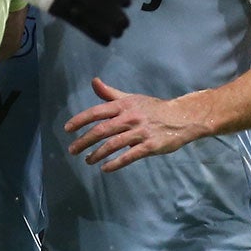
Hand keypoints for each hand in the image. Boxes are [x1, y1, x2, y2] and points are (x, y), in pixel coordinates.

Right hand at [46, 0, 130, 43]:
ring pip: (86, 17)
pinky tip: (104, 40)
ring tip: (119, 34)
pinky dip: (91, 32)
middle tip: (126, 24)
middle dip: (112, 15)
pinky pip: (76, 24)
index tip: (128, 2)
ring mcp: (61, 1)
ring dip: (103, 27)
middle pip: (95, 4)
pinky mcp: (56, 10)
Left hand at [65, 78, 206, 171]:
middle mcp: (130, 117)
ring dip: (97, 154)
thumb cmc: (153, 108)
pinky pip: (129, 156)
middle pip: (101, 130)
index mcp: (124, 105)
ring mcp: (141, 132)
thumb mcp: (132, 98)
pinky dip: (115, 163)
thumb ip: (110, 93)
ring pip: (113, 145)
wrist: (182, 117)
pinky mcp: (150, 146)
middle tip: (72, 150)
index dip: (80, 120)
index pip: (97, 112)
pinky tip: (105, 168)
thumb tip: (93, 82)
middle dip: (83, 141)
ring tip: (87, 160)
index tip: (67, 129)